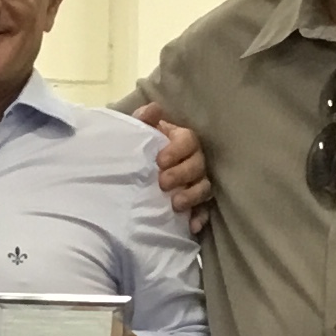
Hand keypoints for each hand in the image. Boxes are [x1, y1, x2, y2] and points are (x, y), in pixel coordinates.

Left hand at [141, 105, 210, 235]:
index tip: (160, 161)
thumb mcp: (137, 134)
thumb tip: (152, 109)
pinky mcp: (195, 204)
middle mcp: (193, 160)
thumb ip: (143, 121)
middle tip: (163, 183)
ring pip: (204, 188)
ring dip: (192, 196)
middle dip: (182, 174)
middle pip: (198, 165)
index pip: (188, 140)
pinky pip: (203, 211)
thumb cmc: (137, 150)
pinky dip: (199, 218)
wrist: (130, 174)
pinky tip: (191, 226)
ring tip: (176, 205)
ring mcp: (196, 182)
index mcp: (180, 140)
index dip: (177, 150)